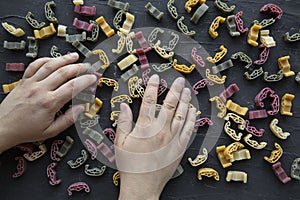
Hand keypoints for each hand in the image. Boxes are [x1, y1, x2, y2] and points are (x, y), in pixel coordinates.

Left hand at [0, 53, 96, 151]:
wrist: (2, 127)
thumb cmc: (26, 131)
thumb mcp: (51, 131)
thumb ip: (68, 119)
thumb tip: (81, 108)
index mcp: (49, 103)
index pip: (73, 87)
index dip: (86, 81)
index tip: (94, 78)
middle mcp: (41, 90)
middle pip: (64, 72)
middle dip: (79, 68)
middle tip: (89, 66)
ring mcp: (31, 83)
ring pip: (50, 65)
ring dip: (65, 59)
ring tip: (75, 56)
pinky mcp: (24, 81)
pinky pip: (35, 65)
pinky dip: (46, 60)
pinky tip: (54, 59)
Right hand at [115, 74, 195, 199]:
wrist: (142, 186)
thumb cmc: (130, 164)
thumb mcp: (120, 142)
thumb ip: (123, 122)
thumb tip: (125, 106)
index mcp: (144, 127)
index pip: (149, 101)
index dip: (152, 87)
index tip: (156, 77)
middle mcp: (160, 130)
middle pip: (169, 104)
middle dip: (175, 90)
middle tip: (180, 80)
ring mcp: (172, 139)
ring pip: (181, 115)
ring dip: (185, 101)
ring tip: (187, 91)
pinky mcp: (179, 148)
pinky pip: (188, 130)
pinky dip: (191, 119)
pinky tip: (193, 111)